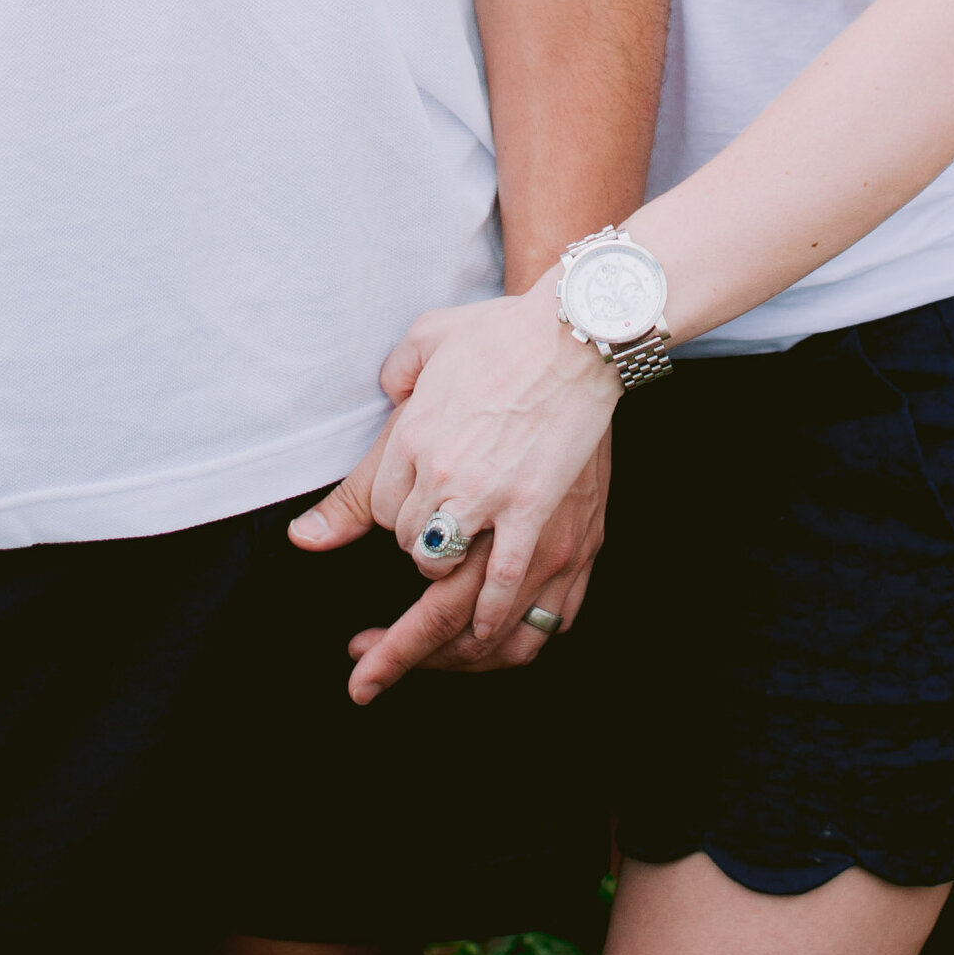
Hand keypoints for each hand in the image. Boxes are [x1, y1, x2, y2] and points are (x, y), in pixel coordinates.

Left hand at [290, 288, 617, 650]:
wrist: (572, 334)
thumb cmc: (505, 331)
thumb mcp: (433, 335)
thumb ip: (399, 368)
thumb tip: (388, 391)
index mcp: (412, 434)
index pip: (381, 505)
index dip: (396, 515)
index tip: (415, 510)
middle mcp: (440, 472)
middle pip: (408, 541)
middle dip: (418, 549)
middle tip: (436, 542)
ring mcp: (487, 496)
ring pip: (444, 567)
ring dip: (446, 581)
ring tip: (455, 584)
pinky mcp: (534, 512)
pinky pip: (502, 581)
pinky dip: (491, 610)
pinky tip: (488, 623)